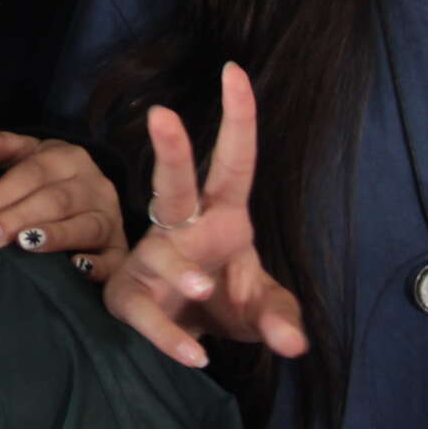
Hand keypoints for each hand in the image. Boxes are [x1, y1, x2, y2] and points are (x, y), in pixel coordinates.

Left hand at [0, 131, 125, 280]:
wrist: (93, 194)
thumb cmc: (50, 178)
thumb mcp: (30, 154)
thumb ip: (4, 148)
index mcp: (70, 158)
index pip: (32, 173)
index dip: (0, 193)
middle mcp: (95, 185)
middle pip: (55, 200)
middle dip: (17, 219)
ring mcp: (110, 217)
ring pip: (85, 226)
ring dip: (55, 236)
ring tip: (25, 244)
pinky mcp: (119, 247)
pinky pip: (114, 258)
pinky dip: (98, 265)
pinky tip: (76, 268)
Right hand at [103, 64, 307, 368]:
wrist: (187, 335)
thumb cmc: (226, 300)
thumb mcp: (263, 306)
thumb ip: (282, 318)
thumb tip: (294, 343)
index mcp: (221, 216)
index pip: (232, 162)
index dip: (236, 119)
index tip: (234, 72)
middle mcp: (183, 230)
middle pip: (175, 183)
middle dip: (171, 151)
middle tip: (161, 114)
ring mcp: (153, 262)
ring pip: (162, 254)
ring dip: (183, 268)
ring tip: (206, 287)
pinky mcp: (133, 299)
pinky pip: (148, 314)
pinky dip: (170, 337)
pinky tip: (194, 356)